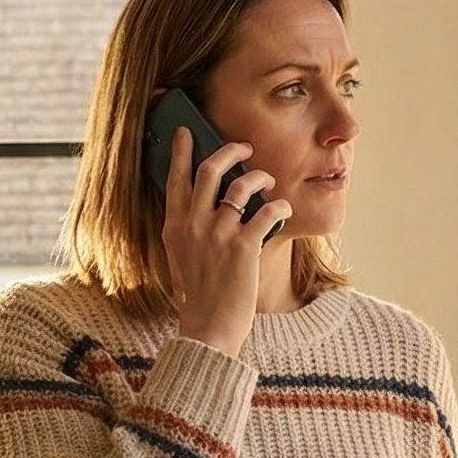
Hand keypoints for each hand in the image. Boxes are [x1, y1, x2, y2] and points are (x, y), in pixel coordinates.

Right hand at [160, 125, 290, 358]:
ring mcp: (218, 234)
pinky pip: (267, 210)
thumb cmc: (199, 294)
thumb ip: (187, 228)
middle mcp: (193, 224)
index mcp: (174, 226)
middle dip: (231, 150)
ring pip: (242, 183)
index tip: (187, 131)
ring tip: (269, 181)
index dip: (182, 150)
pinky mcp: (243, 246)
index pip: (177, 178)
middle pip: (210, 168)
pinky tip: (283, 208)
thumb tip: (205, 200)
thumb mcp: (181, 257)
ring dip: (260, 176)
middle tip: (245, 148)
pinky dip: (279, 204)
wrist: (209, 327)